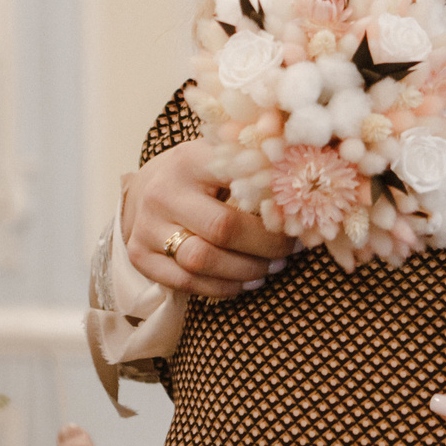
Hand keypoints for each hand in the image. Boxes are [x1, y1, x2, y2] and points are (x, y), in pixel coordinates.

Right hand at [121, 140, 293, 298]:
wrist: (147, 187)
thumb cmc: (200, 174)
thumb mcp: (222, 157)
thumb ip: (256, 166)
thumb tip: (306, 186)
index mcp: (190, 160)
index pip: (239, 182)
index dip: (275, 206)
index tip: (297, 218)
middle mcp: (163, 193)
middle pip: (222, 228)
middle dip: (264, 246)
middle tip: (289, 252)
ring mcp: (146, 226)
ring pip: (201, 261)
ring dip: (244, 271)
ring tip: (270, 269)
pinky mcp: (139, 255)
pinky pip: (184, 283)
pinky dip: (220, 288)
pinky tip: (243, 283)